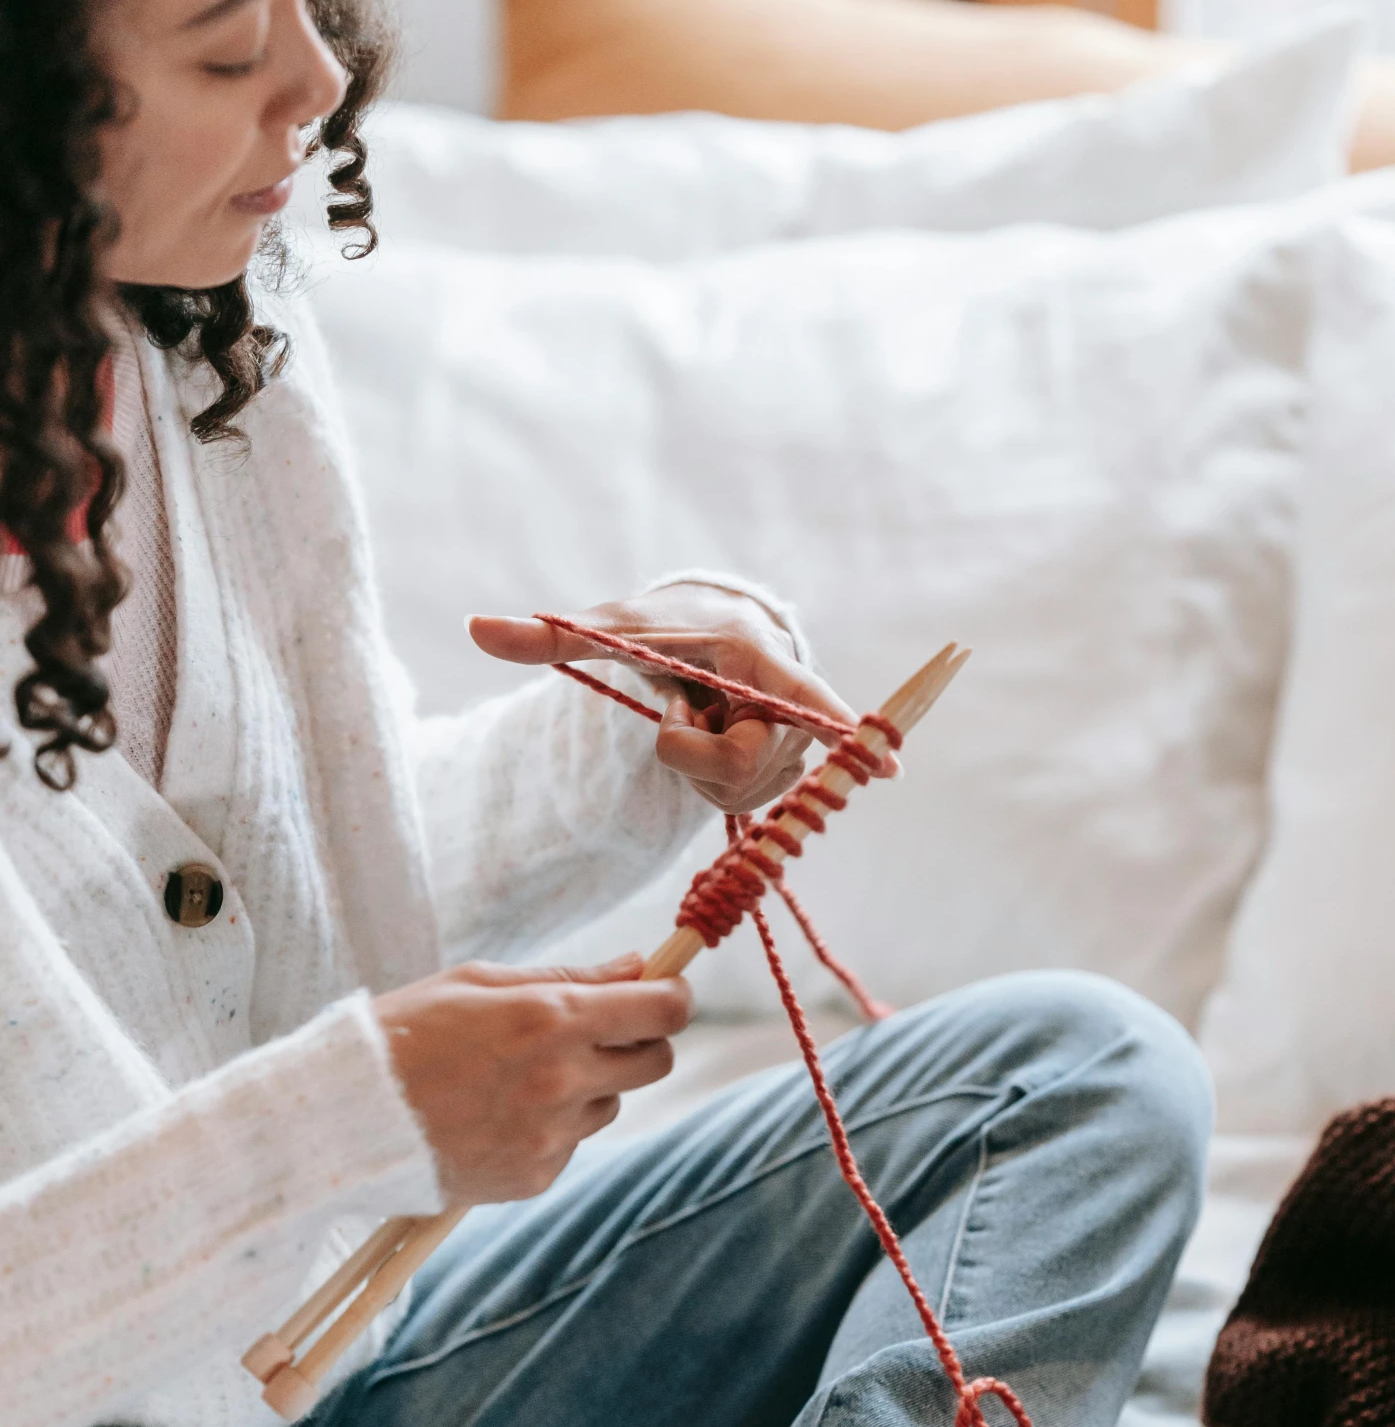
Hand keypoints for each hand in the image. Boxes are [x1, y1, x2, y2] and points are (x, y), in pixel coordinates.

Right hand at [373, 956, 690, 1204]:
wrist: (345, 1118)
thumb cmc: (407, 1032)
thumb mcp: (480, 982)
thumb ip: (569, 978)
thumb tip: (639, 968)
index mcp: (550, 1019)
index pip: (662, 1010)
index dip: (670, 996)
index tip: (660, 991)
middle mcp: (561, 1081)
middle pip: (656, 1062)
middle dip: (640, 1041)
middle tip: (597, 1032)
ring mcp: (549, 1136)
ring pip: (609, 1104)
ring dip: (586, 1086)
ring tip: (516, 1076)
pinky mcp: (534, 1178)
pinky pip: (569, 1144)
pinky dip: (549, 1128)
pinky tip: (495, 1114)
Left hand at [468, 585, 891, 813]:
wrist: (704, 634)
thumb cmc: (664, 627)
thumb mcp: (610, 627)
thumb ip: (551, 634)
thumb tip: (475, 628)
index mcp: (756, 660)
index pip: (808, 701)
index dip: (846, 735)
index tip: (889, 764)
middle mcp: (786, 703)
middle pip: (737, 767)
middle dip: (688, 752)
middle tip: (677, 711)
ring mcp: (788, 743)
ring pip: (732, 789)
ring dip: (694, 763)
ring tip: (696, 715)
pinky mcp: (782, 769)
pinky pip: (734, 799)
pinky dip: (706, 776)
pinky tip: (709, 740)